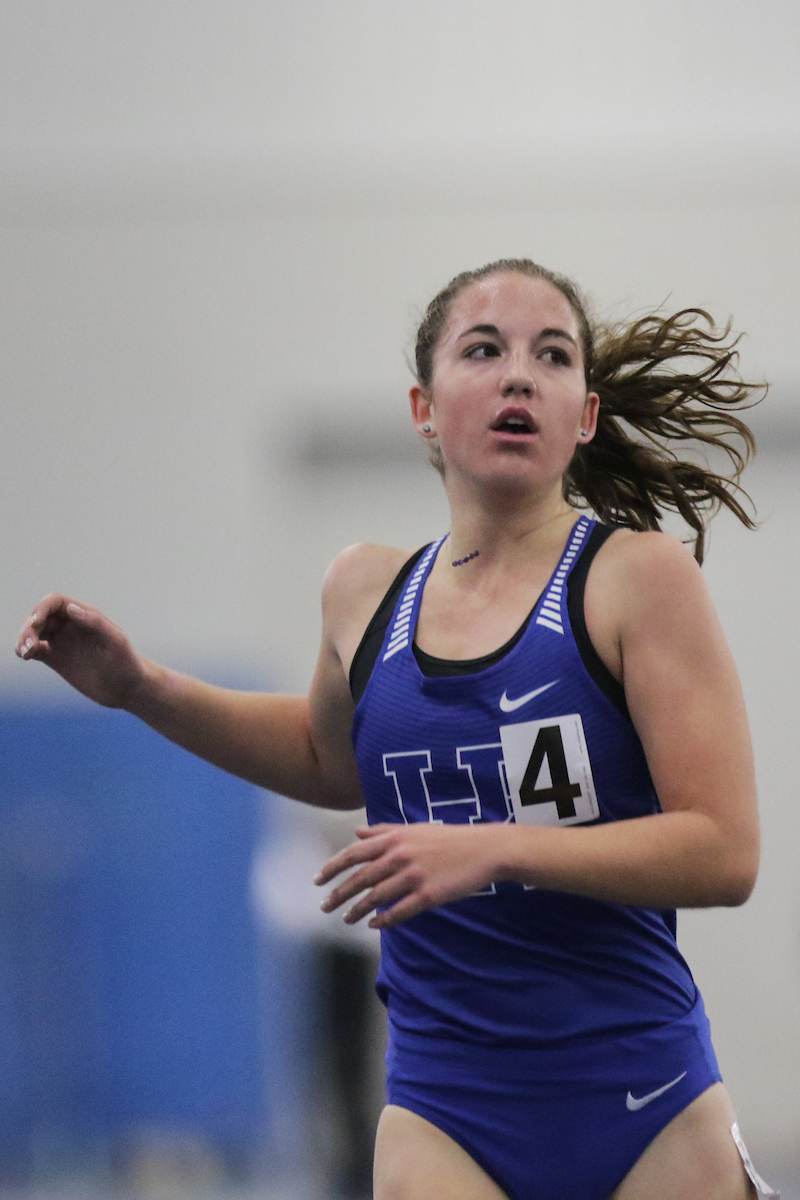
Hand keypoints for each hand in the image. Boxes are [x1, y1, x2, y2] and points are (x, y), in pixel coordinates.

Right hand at [15, 594, 145, 707]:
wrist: (128, 689)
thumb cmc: (128, 663)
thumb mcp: (116, 641)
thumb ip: (95, 622)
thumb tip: (70, 609)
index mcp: (85, 615)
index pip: (56, 602)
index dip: (42, 608)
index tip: (37, 622)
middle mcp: (71, 625)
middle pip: (40, 616)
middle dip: (30, 626)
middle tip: (29, 644)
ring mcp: (63, 642)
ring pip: (34, 632)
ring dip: (24, 637)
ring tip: (25, 652)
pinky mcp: (57, 660)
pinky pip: (35, 650)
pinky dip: (25, 650)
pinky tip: (25, 656)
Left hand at [314, 822, 505, 928]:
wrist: (484, 850)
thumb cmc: (449, 838)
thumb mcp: (414, 829)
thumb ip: (383, 831)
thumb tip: (357, 832)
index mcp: (395, 838)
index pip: (354, 853)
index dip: (333, 867)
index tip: (318, 880)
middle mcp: (400, 856)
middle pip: (360, 878)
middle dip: (338, 894)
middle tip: (324, 907)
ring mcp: (414, 877)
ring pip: (376, 897)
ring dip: (357, 910)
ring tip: (346, 919)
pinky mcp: (428, 895)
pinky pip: (400, 912)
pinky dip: (384, 921)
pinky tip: (374, 926)